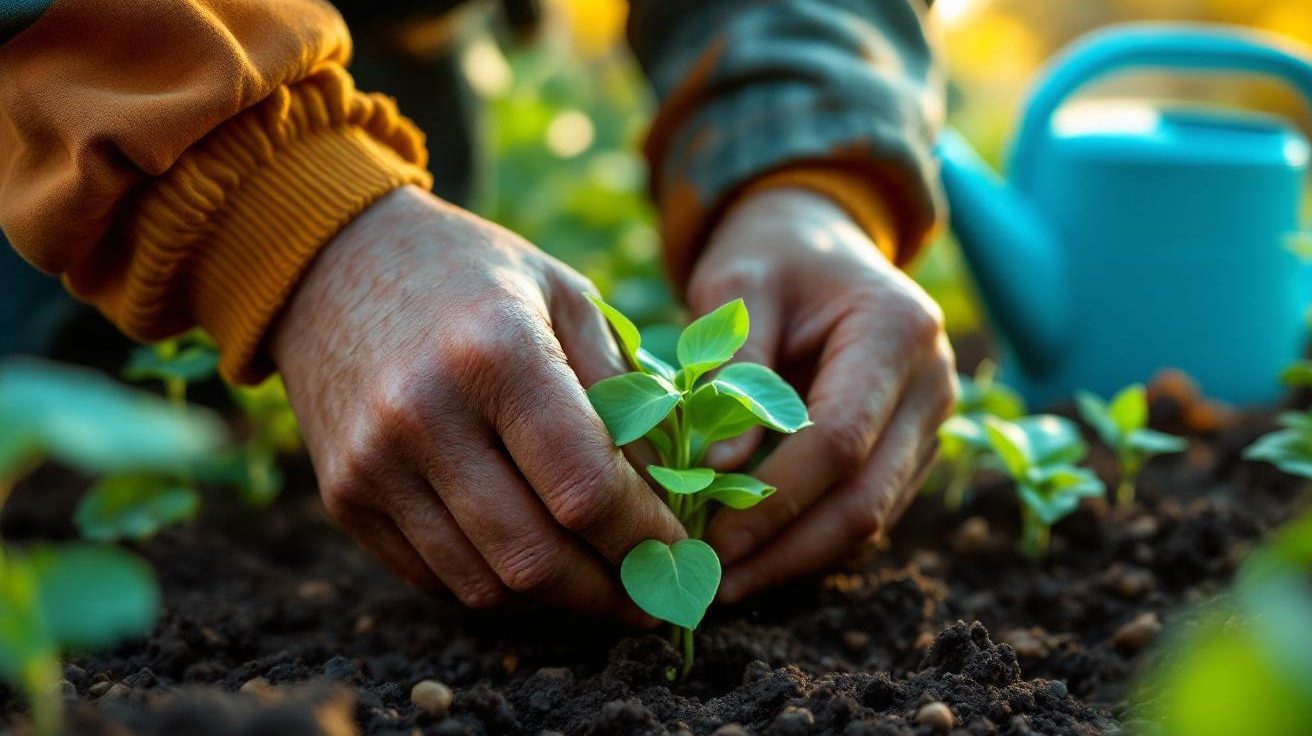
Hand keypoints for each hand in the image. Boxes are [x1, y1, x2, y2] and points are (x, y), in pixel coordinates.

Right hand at [270, 186, 683, 622]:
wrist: (334, 264)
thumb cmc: (473, 275)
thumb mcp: (566, 297)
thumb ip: (625, 391)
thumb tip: (675, 492)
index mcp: (495, 352)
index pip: (585, 487)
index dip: (647, 538)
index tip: (686, 553)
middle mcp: (424, 414)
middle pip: (535, 556)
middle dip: (609, 592)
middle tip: (651, 595)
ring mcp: (374, 463)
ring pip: (486, 585)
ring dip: (557, 600)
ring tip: (601, 583)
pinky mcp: (343, 496)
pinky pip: (436, 578)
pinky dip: (496, 584)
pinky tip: (533, 559)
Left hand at [692, 187, 955, 601]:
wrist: (816, 244)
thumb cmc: (769, 258)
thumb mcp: (736, 286)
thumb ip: (730, 368)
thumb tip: (719, 469)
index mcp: (896, 331)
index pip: (840, 440)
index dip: (773, 500)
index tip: (708, 537)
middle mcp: (932, 382)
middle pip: (866, 498)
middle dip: (785, 550)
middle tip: (711, 584)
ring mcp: (931, 422)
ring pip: (871, 518)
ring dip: (795, 558)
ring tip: (722, 582)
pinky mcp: (911, 450)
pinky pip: (866, 512)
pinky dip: (810, 541)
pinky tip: (753, 558)